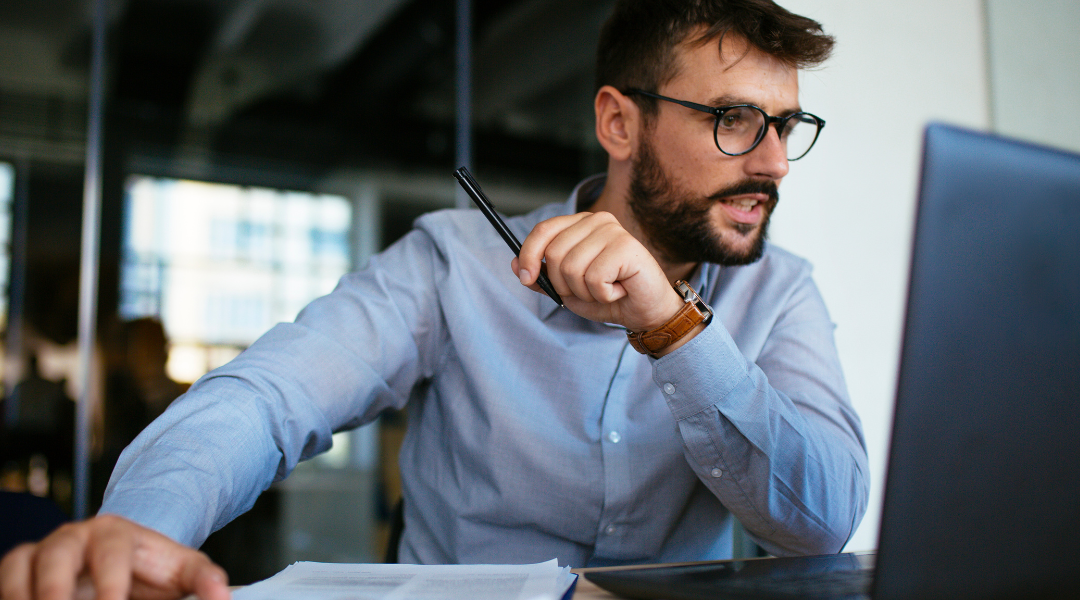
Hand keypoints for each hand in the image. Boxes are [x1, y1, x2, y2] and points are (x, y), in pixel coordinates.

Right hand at [0, 515, 228, 599]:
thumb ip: (204, 580)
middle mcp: (73, 538)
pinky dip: (10, 596)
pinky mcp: (18, 571)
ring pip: (20, 568)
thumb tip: (224, 598)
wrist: (126, 563)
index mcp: (116, 533)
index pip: (110, 552)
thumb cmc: (152, 569)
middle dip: (55, 589)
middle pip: (56, 555)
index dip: (111, 581)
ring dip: (25, 595)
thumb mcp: (182, 571)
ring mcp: (41, 553)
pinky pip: (4, 581)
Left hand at [513, 211, 683, 331]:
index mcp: (580, 224)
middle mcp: (597, 221)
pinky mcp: (626, 246)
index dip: (529, 255)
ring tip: (605, 289)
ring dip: (584, 292)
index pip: (544, 230)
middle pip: (554, 254)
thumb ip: (542, 276)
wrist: (645, 312)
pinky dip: (603, 294)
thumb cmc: (609, 296)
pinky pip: (593, 278)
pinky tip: (618, 289)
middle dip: (564, 284)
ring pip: (571, 269)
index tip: (526, 278)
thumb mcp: (567, 289)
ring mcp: (612, 231)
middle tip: (588, 289)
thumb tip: (516, 264)